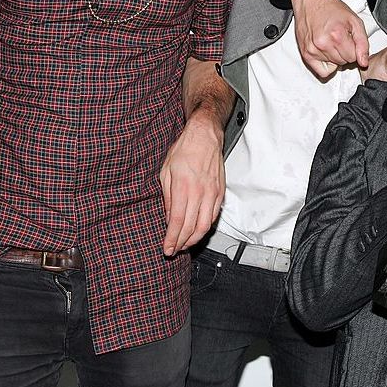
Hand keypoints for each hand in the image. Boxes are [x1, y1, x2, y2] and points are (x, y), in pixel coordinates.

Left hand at [159, 112, 225, 255]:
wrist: (204, 136)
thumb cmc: (184, 150)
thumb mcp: (166, 172)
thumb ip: (167, 198)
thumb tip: (168, 218)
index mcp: (183, 187)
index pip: (177, 221)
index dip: (172, 239)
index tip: (167, 248)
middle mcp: (199, 192)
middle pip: (191, 228)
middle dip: (181, 243)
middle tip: (174, 250)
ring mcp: (212, 193)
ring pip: (205, 226)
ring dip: (194, 239)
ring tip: (185, 244)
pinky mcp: (220, 193)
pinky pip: (213, 216)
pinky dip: (205, 227)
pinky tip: (197, 230)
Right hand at [289, 0, 369, 77]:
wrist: (312, 1)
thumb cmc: (331, 9)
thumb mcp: (354, 21)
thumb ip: (363, 43)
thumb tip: (363, 62)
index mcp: (337, 35)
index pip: (354, 58)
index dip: (354, 49)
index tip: (349, 40)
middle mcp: (323, 44)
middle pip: (344, 63)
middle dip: (345, 52)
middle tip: (340, 39)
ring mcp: (313, 50)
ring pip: (334, 66)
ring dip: (335, 56)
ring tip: (331, 41)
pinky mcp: (306, 53)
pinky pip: (321, 71)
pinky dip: (326, 65)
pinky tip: (325, 52)